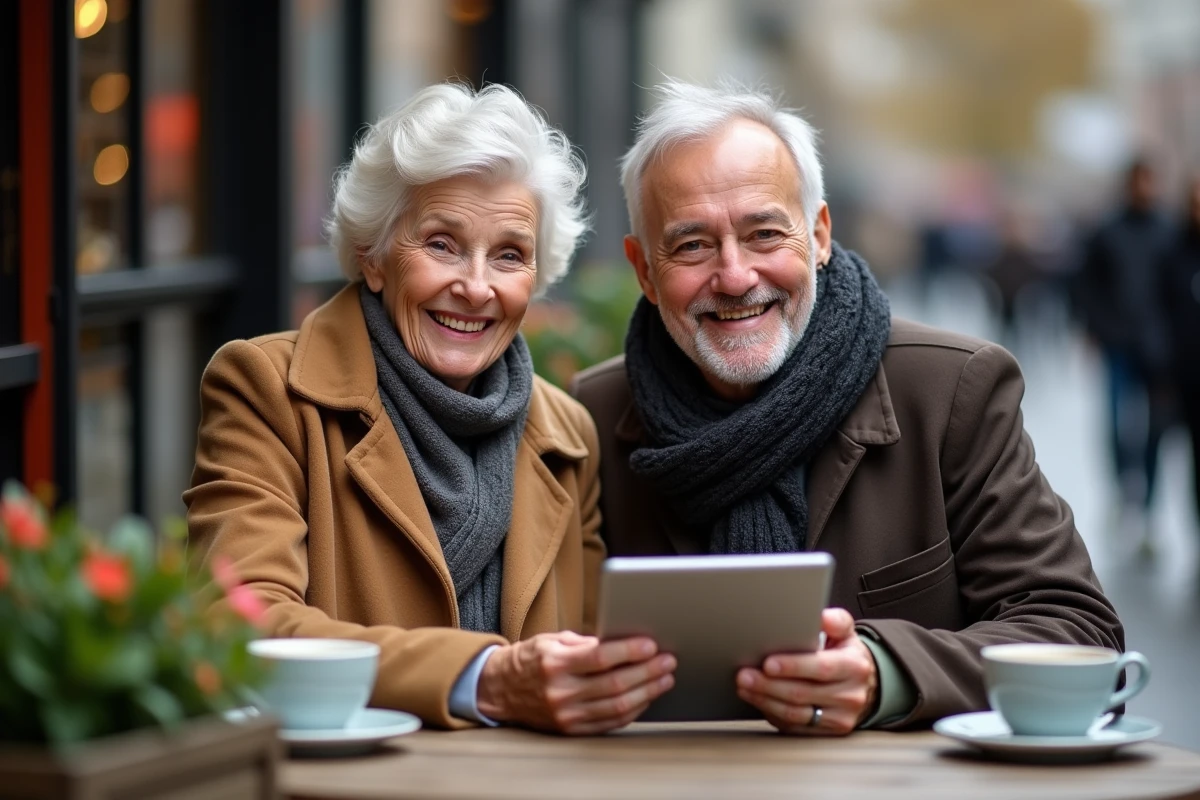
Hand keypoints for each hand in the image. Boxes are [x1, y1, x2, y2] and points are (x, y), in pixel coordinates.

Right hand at [476, 631, 675, 734]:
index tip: (651, 644)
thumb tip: (621, 641)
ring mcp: (566, 715)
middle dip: (647, 671)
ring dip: (647, 692)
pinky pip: (610, 723)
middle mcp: (560, 692)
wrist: (500, 690)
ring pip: (617, 706)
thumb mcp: (552, 640)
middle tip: (667, 661)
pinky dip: (633, 711)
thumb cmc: (530, 660)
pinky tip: (646, 697)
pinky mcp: (571, 730)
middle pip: (614, 684)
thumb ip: (585, 642)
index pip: (599, 657)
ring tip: (664, 678)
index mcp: (555, 664)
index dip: (629, 651)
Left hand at [735, 608, 877, 734]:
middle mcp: (850, 695)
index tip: (768, 663)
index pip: (821, 668)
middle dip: (769, 685)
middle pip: (802, 693)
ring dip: (765, 700)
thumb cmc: (846, 655)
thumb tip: (821, 617)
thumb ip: (835, 621)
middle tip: (744, 675)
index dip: (792, 666)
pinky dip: (772, 713)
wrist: (866, 686)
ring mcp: (840, 717)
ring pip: (796, 714)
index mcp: (854, 667)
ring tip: (745, 687)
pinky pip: (795, 727)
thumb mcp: (846, 633)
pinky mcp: (829, 732)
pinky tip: (758, 700)